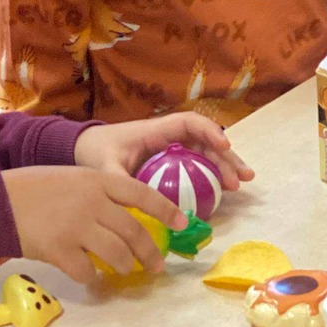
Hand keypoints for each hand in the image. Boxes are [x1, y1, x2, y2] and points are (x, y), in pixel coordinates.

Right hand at [4, 166, 180, 284]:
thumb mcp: (72, 178)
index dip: (166, 210)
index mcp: (97, 181)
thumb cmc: (34, 189)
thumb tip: (128, 220)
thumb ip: (99, 194)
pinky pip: (87, 272)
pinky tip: (88, 275)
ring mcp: (77, 227)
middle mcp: (92, 203)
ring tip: (126, 271)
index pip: (143, 194)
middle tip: (157, 265)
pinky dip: (90, 277)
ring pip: (117, 255)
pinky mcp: (60, 251)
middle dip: (151, 253)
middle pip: (135, 232)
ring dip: (125, 267)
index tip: (183, 223)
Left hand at [74, 113, 253, 193]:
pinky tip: (222, 192)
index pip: (190, 123)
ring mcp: (172, 149)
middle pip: (205, 140)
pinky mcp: (171, 162)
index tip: (224, 146)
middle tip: (241, 177)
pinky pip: (196, 166)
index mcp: (156, 130)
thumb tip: (142, 204)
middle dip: (226, 156)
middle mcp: (169, 137)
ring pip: (205, 153)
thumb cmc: (96, 152)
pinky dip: (211, 176)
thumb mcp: (105, 168)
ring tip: (240, 184)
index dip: (209, 131)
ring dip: (224, 166)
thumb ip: (122, 182)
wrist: (85, 150)